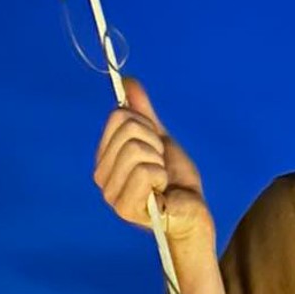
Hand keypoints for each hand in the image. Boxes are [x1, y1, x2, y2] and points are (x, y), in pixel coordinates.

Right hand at [92, 76, 213, 246]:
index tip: (156, 146)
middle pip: (127, 130)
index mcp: (105, 158)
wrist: (193, 211)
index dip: (146, 126)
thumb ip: (144, 114)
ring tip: (162, 180)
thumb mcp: (161, 140)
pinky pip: (145, 171)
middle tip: (161, 165)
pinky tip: (162, 192)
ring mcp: (111, 194)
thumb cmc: (177, 181)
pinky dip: (161, 177)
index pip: (119, 116)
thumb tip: (129, 82)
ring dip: (159, 162)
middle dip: (155, 143)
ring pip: (135, 149)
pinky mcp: (125, 208)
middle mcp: (101, 176)